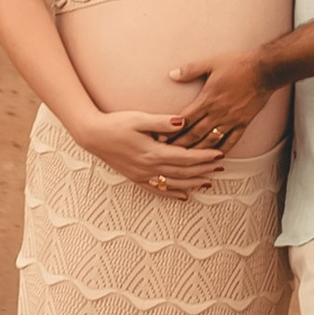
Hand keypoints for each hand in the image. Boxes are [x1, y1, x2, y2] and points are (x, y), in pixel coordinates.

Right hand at [80, 107, 223, 194]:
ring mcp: (142, 175)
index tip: (219, 155)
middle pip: (184, 172)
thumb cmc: (116, 123)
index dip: (204, 157)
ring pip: (174, 184)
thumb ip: (162, 122)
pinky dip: (173, 194)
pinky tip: (184, 196)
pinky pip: (158, 190)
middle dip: (204, 170)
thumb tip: (183, 121)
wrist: (93, 136)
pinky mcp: (136, 178)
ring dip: (193, 183)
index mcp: (153, 152)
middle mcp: (150, 167)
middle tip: (221, 167)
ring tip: (208, 182)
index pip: (186, 157)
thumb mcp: (140, 118)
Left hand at [167, 54, 281, 151]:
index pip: (185, 119)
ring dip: (197, 152)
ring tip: (185, 161)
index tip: (160, 139)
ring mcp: (231, 120)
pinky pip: (231, 141)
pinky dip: (221, 151)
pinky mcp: (243, 123)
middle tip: (167, 154)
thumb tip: (172, 74)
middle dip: (179, 145)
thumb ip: (191, 69)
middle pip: (195, 134)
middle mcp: (218, 113)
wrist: (264, 70)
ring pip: (210, 141)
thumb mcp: (211, 62)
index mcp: (208, 99)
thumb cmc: (238, 64)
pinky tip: (213, 158)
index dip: (171, 131)